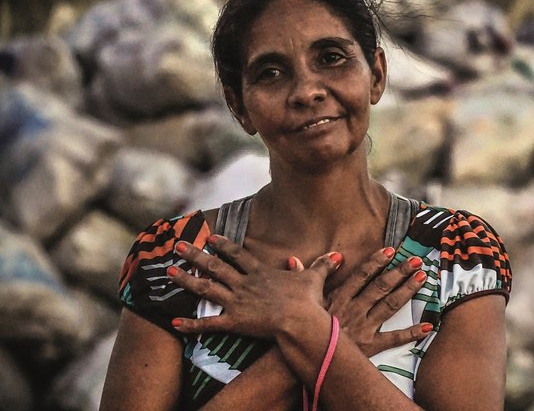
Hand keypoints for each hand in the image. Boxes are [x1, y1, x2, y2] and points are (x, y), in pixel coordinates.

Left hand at [166, 235, 339, 336]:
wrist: (300, 321)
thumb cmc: (308, 301)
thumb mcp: (315, 279)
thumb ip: (321, 265)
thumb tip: (336, 255)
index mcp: (260, 273)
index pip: (237, 255)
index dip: (223, 245)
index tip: (209, 237)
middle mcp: (244, 284)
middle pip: (215, 266)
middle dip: (194, 255)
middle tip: (177, 246)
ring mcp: (237, 302)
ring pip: (205, 289)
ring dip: (185, 280)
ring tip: (168, 272)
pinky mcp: (234, 322)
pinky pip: (209, 323)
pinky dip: (191, 324)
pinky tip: (173, 322)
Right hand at [291, 247, 432, 356]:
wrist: (306, 358)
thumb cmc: (302, 329)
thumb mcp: (303, 301)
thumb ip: (305, 278)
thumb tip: (295, 259)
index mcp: (339, 297)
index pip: (362, 275)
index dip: (377, 261)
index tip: (391, 251)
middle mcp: (354, 310)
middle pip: (381, 287)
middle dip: (399, 272)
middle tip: (416, 260)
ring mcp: (363, 328)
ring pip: (390, 305)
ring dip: (408, 291)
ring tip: (422, 278)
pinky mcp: (370, 346)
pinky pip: (394, 338)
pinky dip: (412, 333)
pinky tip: (428, 325)